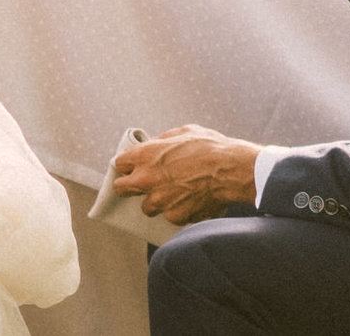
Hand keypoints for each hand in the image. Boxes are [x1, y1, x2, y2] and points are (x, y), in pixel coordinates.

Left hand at [111, 125, 260, 223]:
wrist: (230, 170)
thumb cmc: (209, 147)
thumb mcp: (182, 132)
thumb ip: (161, 141)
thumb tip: (155, 146)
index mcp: (145, 155)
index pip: (119, 164)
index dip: (128, 165)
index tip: (134, 167)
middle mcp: (146, 180)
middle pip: (122, 188)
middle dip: (130, 186)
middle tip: (146, 183)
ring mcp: (159, 201)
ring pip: (146, 207)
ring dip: (156, 201)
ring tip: (174, 193)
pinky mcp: (174, 217)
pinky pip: (169, 215)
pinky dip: (177, 210)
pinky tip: (190, 200)